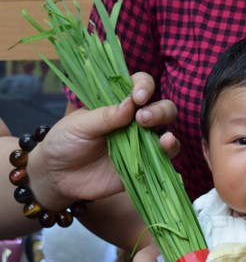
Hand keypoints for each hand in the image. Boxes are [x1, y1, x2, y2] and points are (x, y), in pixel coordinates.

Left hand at [27, 72, 178, 210]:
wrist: (58, 176)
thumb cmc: (65, 142)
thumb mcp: (79, 125)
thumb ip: (105, 116)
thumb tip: (130, 104)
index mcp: (119, 104)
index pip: (140, 86)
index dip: (144, 86)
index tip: (137, 96)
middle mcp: (135, 121)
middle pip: (162, 108)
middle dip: (159, 110)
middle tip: (142, 118)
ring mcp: (142, 143)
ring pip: (167, 130)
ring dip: (168, 130)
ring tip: (162, 137)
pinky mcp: (144, 164)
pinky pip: (164, 157)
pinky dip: (170, 150)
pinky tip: (167, 146)